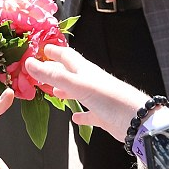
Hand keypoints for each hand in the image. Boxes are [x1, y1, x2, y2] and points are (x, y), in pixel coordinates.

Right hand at [24, 45, 151, 141]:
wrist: (138, 121)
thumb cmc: (110, 99)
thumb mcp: (78, 85)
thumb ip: (54, 76)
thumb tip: (29, 63)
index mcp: (85, 70)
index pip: (66, 55)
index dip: (53, 50)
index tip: (40, 48)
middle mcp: (91, 81)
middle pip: (70, 72)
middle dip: (55, 69)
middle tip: (40, 69)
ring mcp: (97, 98)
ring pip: (77, 91)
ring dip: (64, 89)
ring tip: (51, 90)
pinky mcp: (103, 115)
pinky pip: (88, 112)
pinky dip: (80, 114)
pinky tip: (74, 117)